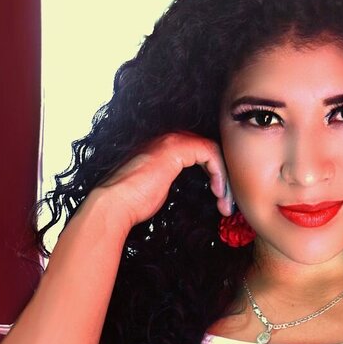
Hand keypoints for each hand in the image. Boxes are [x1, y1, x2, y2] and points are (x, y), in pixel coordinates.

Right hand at [87, 132, 233, 231]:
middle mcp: (168, 139)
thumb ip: (177, 180)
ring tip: (224, 201)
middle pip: (209, 150)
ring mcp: (171, 141)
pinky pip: (210, 153)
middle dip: (223, 177)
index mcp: (164, 147)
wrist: (115, 204)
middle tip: (227, 202)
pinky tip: (217, 191)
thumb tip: (196, 187)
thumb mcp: (162, 188)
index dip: (215, 174)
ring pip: (213, 151)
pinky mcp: (176, 148)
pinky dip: (219, 173)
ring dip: (224, 178)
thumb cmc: (132, 202)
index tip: (219, 198)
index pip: (200, 153)